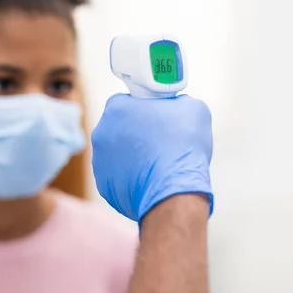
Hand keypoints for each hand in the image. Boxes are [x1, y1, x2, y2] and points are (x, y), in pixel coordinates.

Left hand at [91, 94, 212, 221]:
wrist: (174, 191)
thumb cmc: (182, 146)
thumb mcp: (193, 108)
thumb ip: (178, 102)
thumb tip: (178, 107)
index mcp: (116, 108)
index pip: (126, 101)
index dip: (144, 109)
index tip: (158, 118)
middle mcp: (101, 132)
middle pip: (119, 128)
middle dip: (136, 133)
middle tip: (160, 141)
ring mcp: (99, 160)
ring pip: (117, 153)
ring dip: (133, 156)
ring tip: (157, 164)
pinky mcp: (103, 184)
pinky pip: (118, 176)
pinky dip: (131, 178)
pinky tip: (150, 180)